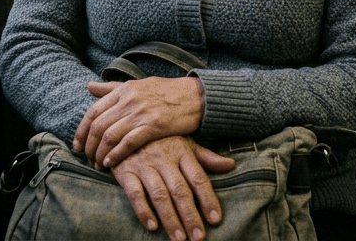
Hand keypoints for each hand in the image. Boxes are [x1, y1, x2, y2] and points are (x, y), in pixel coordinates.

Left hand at [74, 77, 203, 168]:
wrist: (195, 96)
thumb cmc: (166, 92)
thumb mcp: (137, 85)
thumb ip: (112, 88)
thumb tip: (89, 86)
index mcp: (123, 90)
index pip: (93, 111)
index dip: (82, 130)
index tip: (78, 145)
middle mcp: (129, 100)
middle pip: (99, 126)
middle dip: (89, 146)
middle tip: (87, 159)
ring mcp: (141, 112)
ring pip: (110, 135)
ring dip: (100, 153)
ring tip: (98, 165)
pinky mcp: (154, 125)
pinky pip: (128, 142)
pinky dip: (116, 154)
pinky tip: (111, 163)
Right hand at [110, 135, 235, 240]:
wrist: (124, 127)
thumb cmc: (160, 139)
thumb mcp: (184, 143)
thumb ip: (206, 157)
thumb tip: (231, 165)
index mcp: (181, 151)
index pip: (198, 178)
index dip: (207, 199)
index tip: (215, 219)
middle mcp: (164, 158)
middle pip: (180, 190)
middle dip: (190, 215)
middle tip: (198, 237)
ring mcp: (144, 165)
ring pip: (159, 194)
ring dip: (170, 218)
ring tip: (180, 238)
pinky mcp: (125, 172)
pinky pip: (134, 193)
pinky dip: (143, 211)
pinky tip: (152, 226)